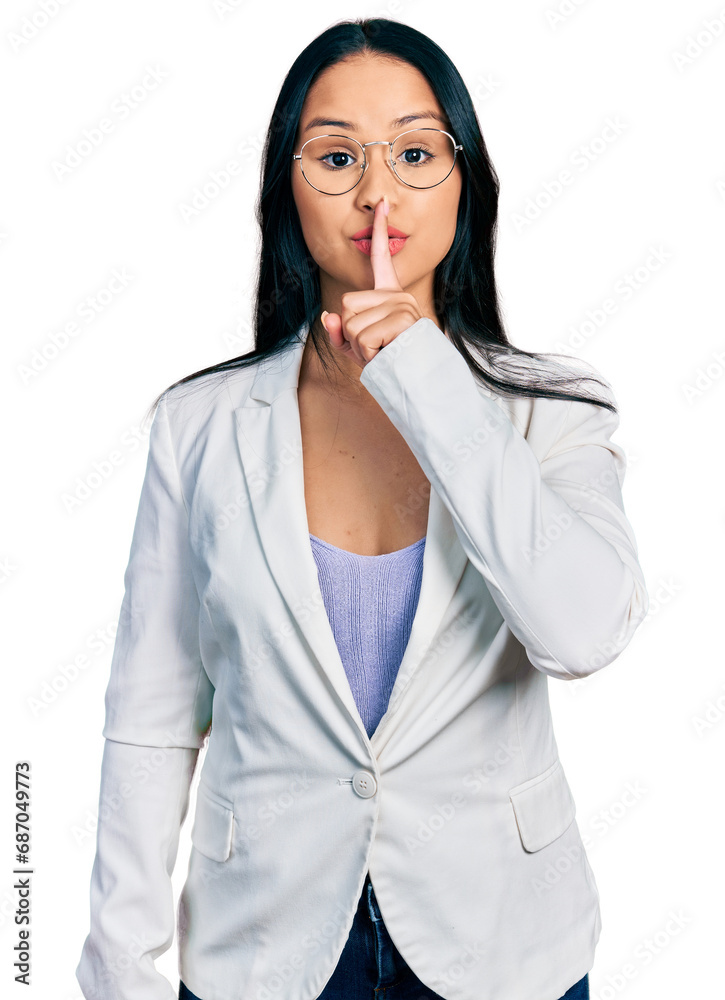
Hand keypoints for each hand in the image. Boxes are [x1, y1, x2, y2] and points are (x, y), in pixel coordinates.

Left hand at [320, 195, 423, 368]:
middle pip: (347, 304)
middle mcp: (398, 295)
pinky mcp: (402, 320)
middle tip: (375, 347)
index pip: (382, 258)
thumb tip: (328, 316)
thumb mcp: (357, 349)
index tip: (380, 204)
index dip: (378, 230)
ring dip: (358, 348)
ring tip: (381, 353)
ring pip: (351, 325)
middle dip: (351, 334)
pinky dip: (366, 355)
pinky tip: (385, 355)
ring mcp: (402, 306)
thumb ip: (339, 333)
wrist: (417, 383)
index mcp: (391, 295)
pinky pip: (362, 338)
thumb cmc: (388, 364)